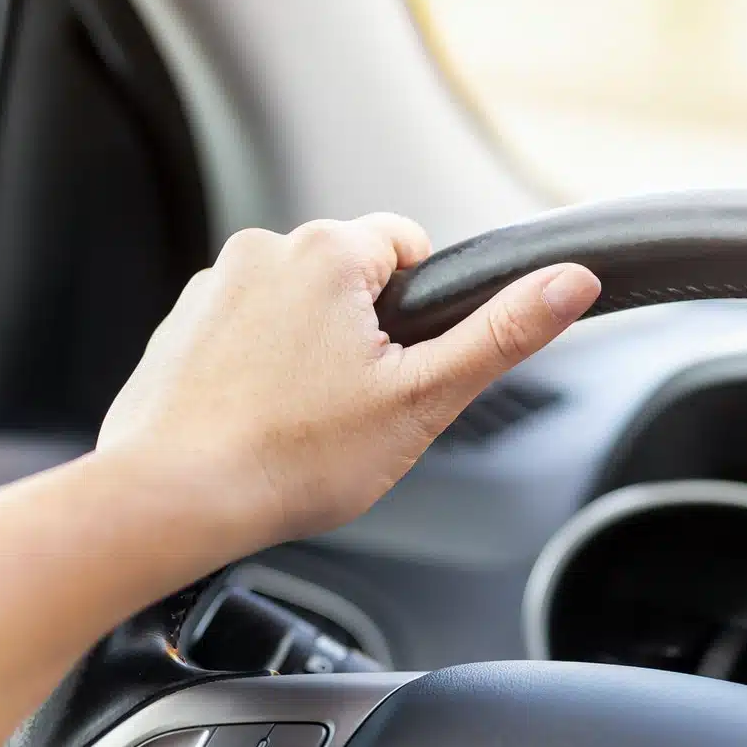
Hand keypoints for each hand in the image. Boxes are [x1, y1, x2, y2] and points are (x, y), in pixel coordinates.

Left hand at [97, 213, 599, 551]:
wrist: (173, 499)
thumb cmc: (292, 457)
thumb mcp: (424, 399)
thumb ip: (503, 334)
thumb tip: (573, 281)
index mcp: (327, 251)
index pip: (409, 247)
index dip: (421, 315)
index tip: (399, 370)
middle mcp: (263, 250)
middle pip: (354, 280)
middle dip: (366, 337)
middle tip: (355, 407)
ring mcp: (212, 288)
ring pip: (300, 311)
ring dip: (312, 354)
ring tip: (302, 422)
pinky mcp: (179, 329)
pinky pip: (247, 336)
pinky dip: (260, 373)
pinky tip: (260, 424)